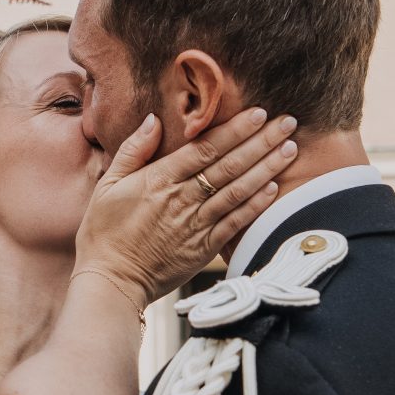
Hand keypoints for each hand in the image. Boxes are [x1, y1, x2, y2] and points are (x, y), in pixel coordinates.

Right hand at [74, 108, 299, 307]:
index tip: (258, 113)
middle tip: (287, 122)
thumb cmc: (104, 232)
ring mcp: (195, 225)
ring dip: (267, 168)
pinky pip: (235, 223)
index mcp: (159, 179)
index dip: (234, 129)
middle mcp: (181, 199)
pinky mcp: (203, 249)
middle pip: (229, 165)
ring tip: (290, 149)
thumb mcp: (108, 184)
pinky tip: (274, 188)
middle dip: (261, 142)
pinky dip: (256, 205)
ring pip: (238, 191)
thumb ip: (133, 150)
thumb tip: (155, 119)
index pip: (205, 148)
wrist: (110, 281)